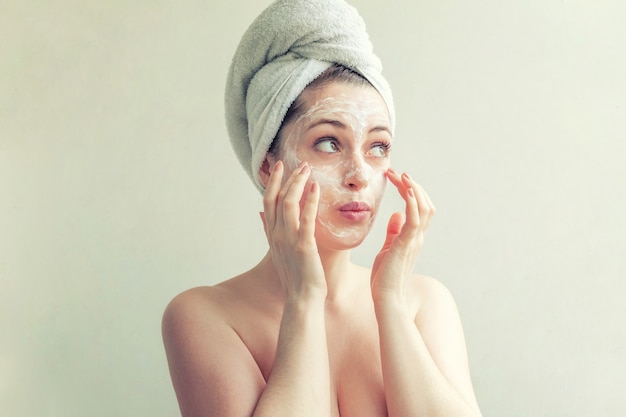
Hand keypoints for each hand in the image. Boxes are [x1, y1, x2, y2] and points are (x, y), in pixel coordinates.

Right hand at [260, 160, 326, 300]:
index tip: (278, 166)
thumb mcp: (279, 250)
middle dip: (286, 177)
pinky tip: (315, 188)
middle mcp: (277, 234)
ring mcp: (289, 239)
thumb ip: (271, 230)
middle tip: (298, 162)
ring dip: (297, 183)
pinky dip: (310, 201)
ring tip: (307, 169)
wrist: (302, 298)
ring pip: (289, 203)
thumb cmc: (295, 276)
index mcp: (273, 234)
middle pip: (277, 198)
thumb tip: (262, 214)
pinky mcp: (303, 245)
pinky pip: (306, 218)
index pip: (268, 201)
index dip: (272, 181)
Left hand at [370, 169, 435, 305]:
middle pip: (425, 204)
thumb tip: (396, 215)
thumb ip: (393, 232)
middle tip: (395, 172)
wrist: (385, 298)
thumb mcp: (388, 249)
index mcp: (413, 237)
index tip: (395, 177)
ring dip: (413, 189)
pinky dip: (413, 203)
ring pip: (423, 208)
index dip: (410, 190)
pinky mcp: (406, 245)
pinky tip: (406, 189)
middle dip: (412, 185)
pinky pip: (415, 220)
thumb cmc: (384, 278)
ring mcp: (414, 241)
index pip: (418, 207)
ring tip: (402, 176)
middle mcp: (418, 237)